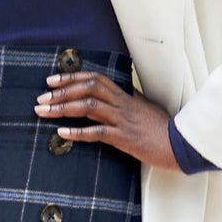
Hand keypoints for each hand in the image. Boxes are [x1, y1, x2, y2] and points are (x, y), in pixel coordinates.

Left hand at [34, 71, 179, 169]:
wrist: (180, 144)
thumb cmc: (162, 128)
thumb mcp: (145, 108)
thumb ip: (129, 100)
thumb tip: (119, 92)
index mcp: (124, 96)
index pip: (94, 78)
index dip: (71, 77)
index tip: (52, 80)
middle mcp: (121, 104)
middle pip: (87, 88)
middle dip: (61, 91)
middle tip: (41, 97)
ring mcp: (122, 120)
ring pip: (87, 107)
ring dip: (62, 108)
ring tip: (43, 112)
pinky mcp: (124, 138)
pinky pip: (97, 132)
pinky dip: (77, 132)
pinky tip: (61, 133)